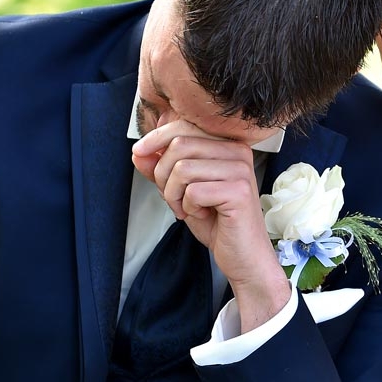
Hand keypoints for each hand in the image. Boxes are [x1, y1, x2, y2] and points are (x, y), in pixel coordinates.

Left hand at [131, 121, 290, 328]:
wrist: (243, 255)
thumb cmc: (217, 222)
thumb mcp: (182, 190)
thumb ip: (161, 169)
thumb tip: (139, 152)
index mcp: (226, 144)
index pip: (184, 126)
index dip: (156, 138)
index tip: (138, 154)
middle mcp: (237, 151)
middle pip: (180, 144)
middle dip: (162, 174)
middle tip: (172, 197)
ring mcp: (240, 170)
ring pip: (183, 168)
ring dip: (173, 194)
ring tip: (186, 208)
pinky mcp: (239, 191)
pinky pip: (193, 191)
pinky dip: (188, 207)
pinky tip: (201, 214)